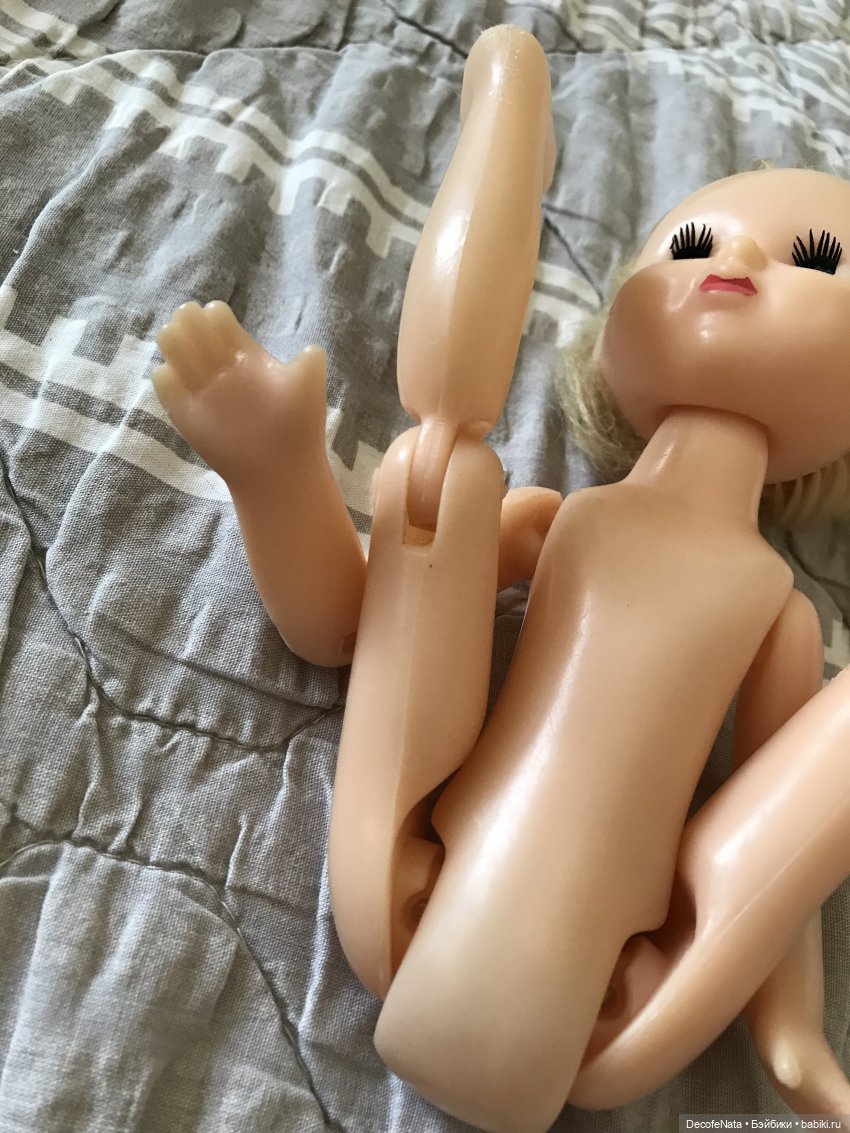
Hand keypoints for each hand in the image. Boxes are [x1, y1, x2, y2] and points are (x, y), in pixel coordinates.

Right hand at [152, 301, 327, 485]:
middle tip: (202, 343)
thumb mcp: (308, 390)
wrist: (281, 470)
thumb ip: (309, 364)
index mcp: (244, 353)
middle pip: (188, 323)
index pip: (216, 316)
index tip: (221, 326)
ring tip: (193, 363)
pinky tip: (184, 386)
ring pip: (170, 345)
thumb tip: (311, 350)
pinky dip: (167, 377)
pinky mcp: (184, 411)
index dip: (214, 315)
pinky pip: (163, 381)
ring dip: (172, 341)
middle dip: (187, 321)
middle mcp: (218, 365)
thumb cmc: (297, 427)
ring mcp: (200, 387)